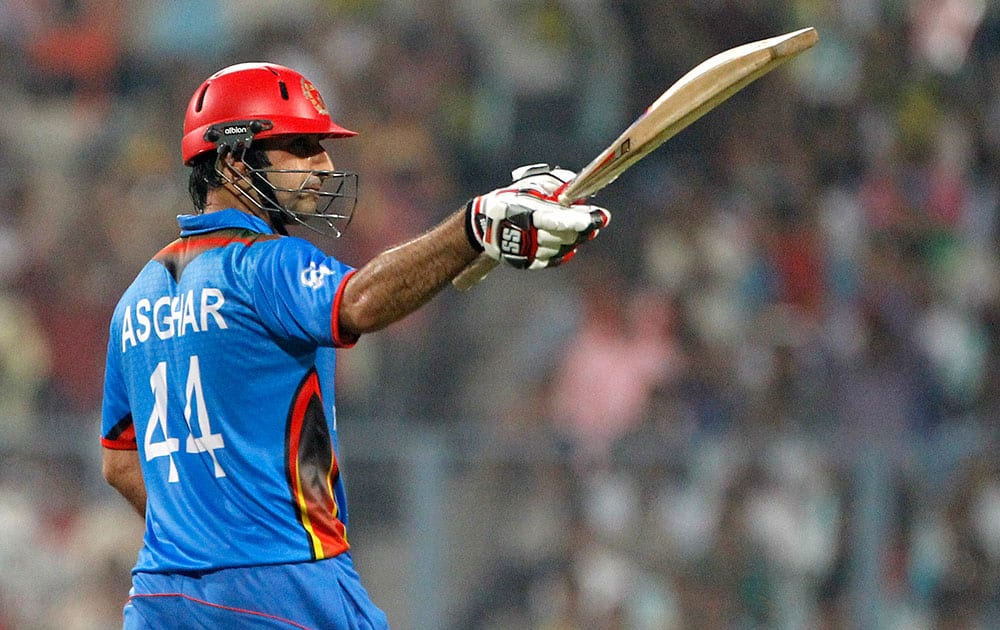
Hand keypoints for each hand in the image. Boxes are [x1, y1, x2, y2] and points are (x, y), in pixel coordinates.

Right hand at [465, 164, 610, 269]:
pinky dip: (565, 251)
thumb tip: (579, 187)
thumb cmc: (512, 199)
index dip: (584, 220)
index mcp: (529, 214)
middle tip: (597, 220)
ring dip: (575, 239)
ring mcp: (529, 252)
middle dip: (584, 229)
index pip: (561, 221)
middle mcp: (529, 236)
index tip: (603, 216)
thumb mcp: (531, 184)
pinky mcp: (528, 263)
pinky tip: (569, 243)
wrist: (483, 225)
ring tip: (580, 229)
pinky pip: (555, 260)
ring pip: (563, 249)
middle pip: (567, 237)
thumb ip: (556, 184)